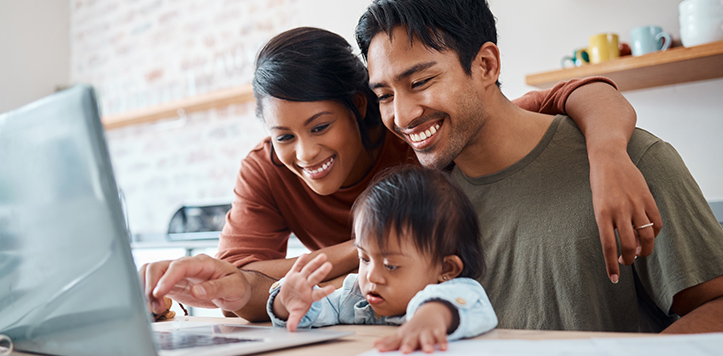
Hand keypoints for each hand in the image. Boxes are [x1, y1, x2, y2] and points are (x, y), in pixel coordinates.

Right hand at [139, 254, 250, 314]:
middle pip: (158, 267)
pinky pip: (153, 284)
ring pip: (151, 273)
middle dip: (151, 286)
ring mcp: (177, 274)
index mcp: (202, 263)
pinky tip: (153, 307)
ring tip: (154, 309)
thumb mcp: (234, 287)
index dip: (166, 278)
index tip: (157, 293)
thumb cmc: (237, 285)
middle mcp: (187, 265)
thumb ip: (216, 288)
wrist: (236, 288)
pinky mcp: (173, 284)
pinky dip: (148, 294)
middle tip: (155, 307)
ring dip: (146, 290)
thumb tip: (197, 291)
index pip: (179, 266)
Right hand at [274, 253, 334, 331]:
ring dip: (315, 263)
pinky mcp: (293, 274)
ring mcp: (301, 279)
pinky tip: (305, 255)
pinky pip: (297, 266)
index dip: (325, 290)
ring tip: (323, 256)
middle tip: (329, 265)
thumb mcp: (295, 313)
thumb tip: (291, 330)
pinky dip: (301, 261)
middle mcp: (307, 286)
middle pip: (315, 278)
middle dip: (321, 272)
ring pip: (309, 269)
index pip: (319, 293)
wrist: (287, 299)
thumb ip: (294, 320)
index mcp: (310, 296)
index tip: (333, 287)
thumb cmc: (295, 305)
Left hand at [374, 302, 452, 353]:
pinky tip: (443, 348)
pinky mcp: (438, 331)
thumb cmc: (413, 329)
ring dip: (427, 343)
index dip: (387, 345)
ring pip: (427, 338)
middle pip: (410, 339)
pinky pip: (441, 336)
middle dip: (408, 345)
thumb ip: (390, 341)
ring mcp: (426, 331)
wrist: (429, 313)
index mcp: (403, 335)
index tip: (380, 350)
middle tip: (405, 351)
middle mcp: (414, 333)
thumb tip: (375, 345)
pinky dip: (442, 341)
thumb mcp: (402, 334)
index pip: (394, 341)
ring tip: (428, 350)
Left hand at [589, 149, 661, 282]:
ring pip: (646, 238)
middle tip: (626, 262)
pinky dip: (654, 234)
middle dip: (629, 260)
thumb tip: (621, 247)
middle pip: (630, 246)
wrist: (609, 159)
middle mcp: (619, 211)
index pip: (609, 246)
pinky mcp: (648, 199)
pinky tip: (647, 236)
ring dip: (644, 251)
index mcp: (602, 214)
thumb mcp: (597, 206)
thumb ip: (607, 225)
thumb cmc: (599, 185)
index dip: (611, 265)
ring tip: (638, 253)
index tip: (614, 278)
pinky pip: (656, 223)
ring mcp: (636, 205)